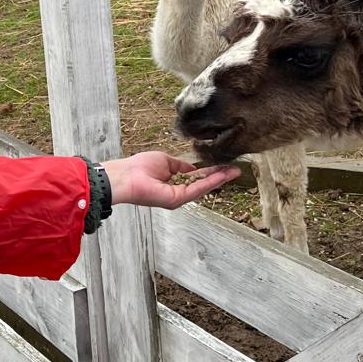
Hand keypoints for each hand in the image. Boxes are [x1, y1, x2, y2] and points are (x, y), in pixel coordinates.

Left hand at [101, 152, 239, 211]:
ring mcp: (178, 198)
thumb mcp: (166, 162)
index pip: (197, 178)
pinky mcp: (177, 199)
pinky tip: (221, 175)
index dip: (211, 172)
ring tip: (234, 172)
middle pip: (204, 184)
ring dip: (220, 179)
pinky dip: (210, 182)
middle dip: (221, 176)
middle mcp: (178, 193)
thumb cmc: (139, 168)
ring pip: (204, 188)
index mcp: (174, 184)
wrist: (126, 176)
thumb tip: (191, 168)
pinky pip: (197, 189)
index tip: (225, 166)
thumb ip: (180, 166)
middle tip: (237, 170)